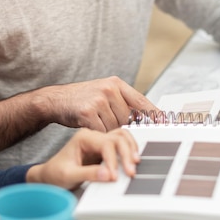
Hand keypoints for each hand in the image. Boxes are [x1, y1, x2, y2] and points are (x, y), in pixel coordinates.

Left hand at [26, 128, 139, 189]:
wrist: (50, 176)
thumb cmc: (55, 174)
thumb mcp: (68, 175)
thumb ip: (88, 174)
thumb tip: (108, 174)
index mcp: (83, 137)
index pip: (105, 144)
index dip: (112, 160)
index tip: (114, 176)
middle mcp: (94, 136)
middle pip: (118, 137)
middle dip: (126, 154)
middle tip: (130, 171)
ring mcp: (101, 142)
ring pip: (123, 137)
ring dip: (131, 149)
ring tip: (135, 164)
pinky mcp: (105, 150)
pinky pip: (122, 145)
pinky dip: (130, 151)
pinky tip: (132, 161)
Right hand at [44, 76, 159, 130]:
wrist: (55, 100)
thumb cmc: (81, 100)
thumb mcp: (103, 93)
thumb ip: (121, 103)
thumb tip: (144, 118)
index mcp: (115, 83)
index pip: (140, 100)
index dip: (154, 113)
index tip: (165, 123)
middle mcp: (109, 89)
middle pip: (127, 118)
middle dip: (121, 127)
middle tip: (112, 128)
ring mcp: (98, 100)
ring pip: (115, 127)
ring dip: (108, 132)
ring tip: (96, 124)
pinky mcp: (88, 112)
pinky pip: (102, 132)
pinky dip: (98, 135)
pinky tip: (90, 128)